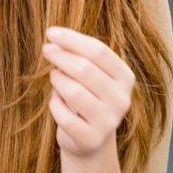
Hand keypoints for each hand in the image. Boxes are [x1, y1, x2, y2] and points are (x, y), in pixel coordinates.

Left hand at [42, 26, 134, 159]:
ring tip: (55, 78)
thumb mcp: (91, 74)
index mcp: (125, 78)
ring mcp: (108, 121)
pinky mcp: (91, 139)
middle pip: (84, 69)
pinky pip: (63, 116)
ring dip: (57, 80)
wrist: (90, 139)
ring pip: (72, 91)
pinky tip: (56, 101)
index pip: (99, 51)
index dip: (72, 40)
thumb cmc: (87, 96)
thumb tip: (55, 37)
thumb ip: (80, 55)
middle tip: (47, 49)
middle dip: (60, 55)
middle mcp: (121, 100)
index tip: (51, 32)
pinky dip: (54, 104)